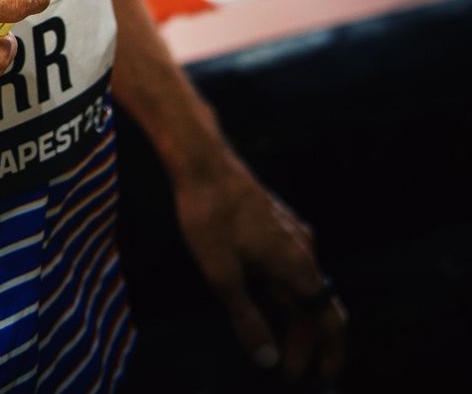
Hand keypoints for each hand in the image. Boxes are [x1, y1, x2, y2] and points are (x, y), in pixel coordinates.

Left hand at [174, 144, 346, 383]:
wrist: (202, 160)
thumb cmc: (210, 214)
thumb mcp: (222, 275)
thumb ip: (247, 319)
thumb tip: (268, 359)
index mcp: (297, 264)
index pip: (329, 319)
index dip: (325, 353)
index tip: (310, 377)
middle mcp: (303, 248)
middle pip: (316, 305)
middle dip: (308, 341)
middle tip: (292, 369)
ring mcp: (291, 233)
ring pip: (302, 285)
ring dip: (294, 318)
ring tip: (276, 342)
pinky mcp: (275, 223)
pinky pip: (290, 267)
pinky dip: (283, 293)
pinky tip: (264, 303)